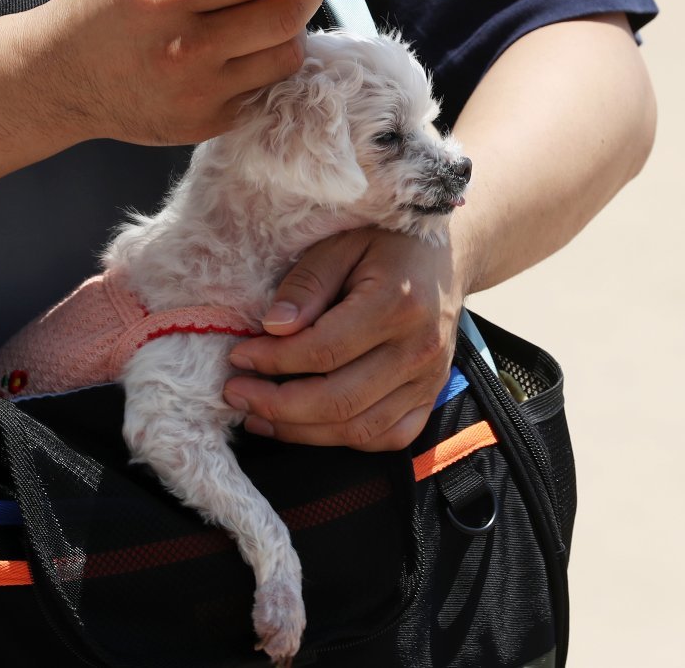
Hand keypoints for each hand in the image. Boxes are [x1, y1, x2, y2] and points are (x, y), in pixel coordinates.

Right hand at [24, 0, 324, 145]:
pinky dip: (264, 67)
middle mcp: (185, 51)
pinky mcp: (206, 125)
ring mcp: (198, 95)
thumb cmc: (108, 4)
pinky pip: (263, 90)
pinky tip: (242, 52)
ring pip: (284, 60)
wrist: (61, 78)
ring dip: (289, 34)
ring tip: (267, 17)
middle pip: (283, 20)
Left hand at [223, 228, 467, 451]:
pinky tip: (306, 426)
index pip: (323, 351)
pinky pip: (387, 438)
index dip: (273, 361)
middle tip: (237, 393)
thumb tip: (273, 328)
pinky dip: (343, 440)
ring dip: (301, 431)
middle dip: (277, 405)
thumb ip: (306, 284)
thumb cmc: (388, 244)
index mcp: (397, 305)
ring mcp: (430, 380)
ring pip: (359, 429)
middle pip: (339, 401)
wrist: (447, 257)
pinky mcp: (431, 396)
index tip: (239, 356)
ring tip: (259, 415)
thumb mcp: (341, 244)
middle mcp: (419, 350)